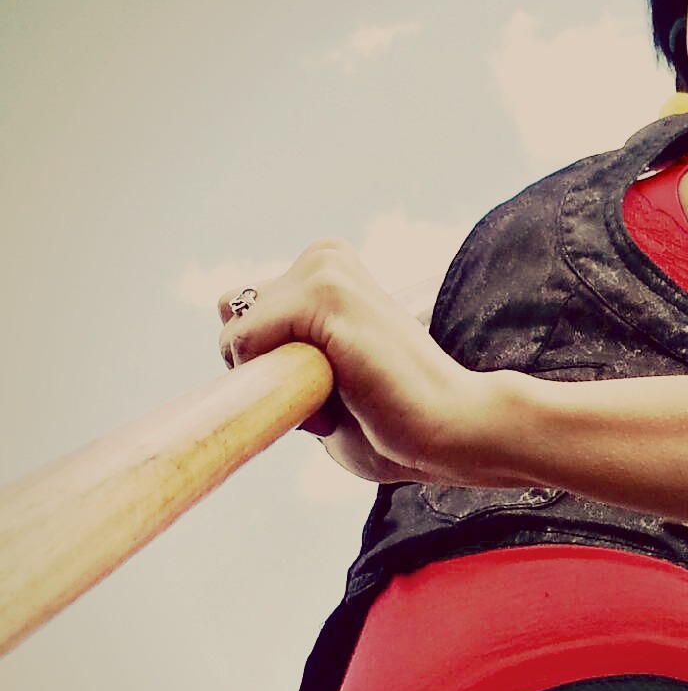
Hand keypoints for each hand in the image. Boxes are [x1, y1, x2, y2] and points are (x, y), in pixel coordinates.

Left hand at [217, 239, 501, 485]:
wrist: (452, 431)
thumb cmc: (394, 426)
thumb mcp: (317, 386)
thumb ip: (278, 365)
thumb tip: (231, 358)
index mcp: (325, 273)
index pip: (242, 315)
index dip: (269, 369)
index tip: (334, 391)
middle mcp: (322, 259)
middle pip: (232, 316)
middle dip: (265, 369)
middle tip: (338, 394)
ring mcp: (324, 269)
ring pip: (239, 334)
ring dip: (278, 382)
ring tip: (344, 395)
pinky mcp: (326, 292)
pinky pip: (249, 343)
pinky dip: (282, 385)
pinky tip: (341, 394)